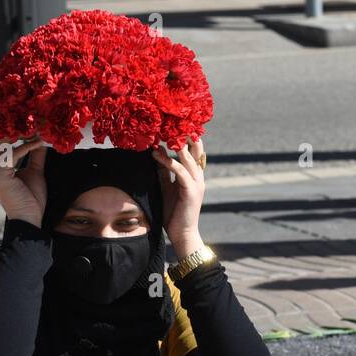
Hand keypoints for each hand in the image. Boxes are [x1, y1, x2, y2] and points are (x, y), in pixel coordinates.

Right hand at [0, 131, 46, 227]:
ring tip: (35, 130)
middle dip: (10, 128)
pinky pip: (11, 153)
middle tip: (30, 123)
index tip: (27, 123)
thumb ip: (34, 155)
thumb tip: (39, 138)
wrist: (29, 220)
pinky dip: (26, 146)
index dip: (8, 130)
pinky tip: (38, 143)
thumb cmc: (31, 200)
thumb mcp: (35, 173)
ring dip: (18, 134)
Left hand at [151, 135, 206, 256]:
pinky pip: (180, 171)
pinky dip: (168, 162)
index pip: (193, 151)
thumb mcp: (166, 187)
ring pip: (188, 158)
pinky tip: (157, 155)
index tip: (172, 124)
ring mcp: (197, 183)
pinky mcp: (191, 191)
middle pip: (196, 149)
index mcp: (194, 175)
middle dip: (186, 134)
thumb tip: (156, 153)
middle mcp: (198, 177)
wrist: (182, 234)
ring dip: (176, 144)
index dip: (186, 137)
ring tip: (163, 133)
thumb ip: (163, 171)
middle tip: (172, 121)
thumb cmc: (173, 213)